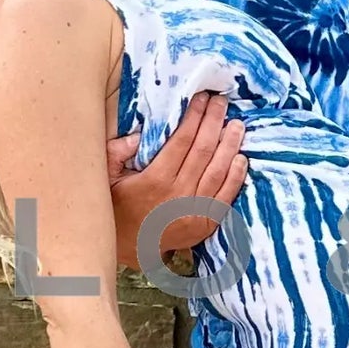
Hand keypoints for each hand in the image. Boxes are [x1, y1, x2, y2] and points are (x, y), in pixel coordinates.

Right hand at [106, 91, 245, 268]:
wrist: (128, 248)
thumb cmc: (117, 207)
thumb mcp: (107, 177)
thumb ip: (118, 151)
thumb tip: (140, 133)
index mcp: (155, 180)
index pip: (182, 140)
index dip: (194, 117)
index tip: (202, 98)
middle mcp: (178, 195)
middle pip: (203, 151)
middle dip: (214, 122)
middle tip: (222, 102)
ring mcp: (194, 212)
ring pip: (218, 172)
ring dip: (230, 145)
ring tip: (237, 125)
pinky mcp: (205, 225)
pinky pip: (225, 197)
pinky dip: (236, 177)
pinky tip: (241, 158)